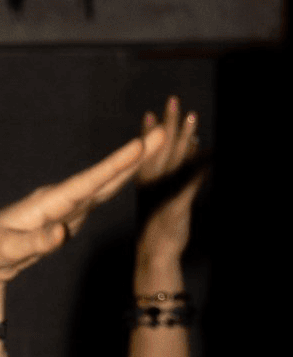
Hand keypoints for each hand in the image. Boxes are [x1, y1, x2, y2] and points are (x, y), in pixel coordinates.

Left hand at [0, 135, 144, 323]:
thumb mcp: (5, 250)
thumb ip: (34, 242)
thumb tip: (62, 235)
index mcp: (46, 204)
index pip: (86, 183)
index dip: (114, 167)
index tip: (138, 148)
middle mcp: (59, 200)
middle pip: (101, 178)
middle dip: (131, 158)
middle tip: (161, 136)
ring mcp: (64, 207)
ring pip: (102, 185)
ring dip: (129, 166)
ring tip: (155, 145)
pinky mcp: (66, 217)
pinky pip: (96, 196)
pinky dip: (116, 181)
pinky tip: (130, 170)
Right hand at [134, 93, 203, 270]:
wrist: (156, 255)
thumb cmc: (159, 230)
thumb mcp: (162, 203)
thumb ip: (174, 180)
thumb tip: (188, 156)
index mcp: (146, 184)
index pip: (147, 153)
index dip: (148, 133)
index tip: (150, 113)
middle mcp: (154, 186)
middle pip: (161, 150)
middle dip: (169, 125)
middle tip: (173, 102)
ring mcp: (166, 194)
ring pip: (175, 161)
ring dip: (185, 138)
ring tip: (192, 118)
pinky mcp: (178, 204)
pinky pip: (191, 182)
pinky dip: (201, 166)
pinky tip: (210, 152)